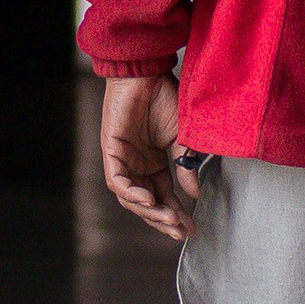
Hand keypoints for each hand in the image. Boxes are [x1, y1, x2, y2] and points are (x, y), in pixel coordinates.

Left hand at [98, 73, 198, 241]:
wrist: (148, 73)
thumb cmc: (165, 98)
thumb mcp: (182, 138)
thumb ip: (186, 165)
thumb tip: (194, 194)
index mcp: (154, 163)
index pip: (163, 196)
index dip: (175, 213)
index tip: (190, 228)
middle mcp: (137, 165)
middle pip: (146, 203)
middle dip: (162, 219)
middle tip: (180, 230)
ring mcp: (122, 159)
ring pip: (130, 198)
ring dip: (148, 210)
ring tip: (167, 218)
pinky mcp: (110, 151)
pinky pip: (116, 181)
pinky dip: (130, 193)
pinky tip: (147, 200)